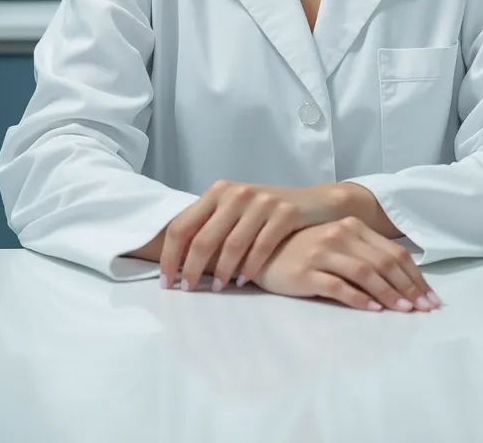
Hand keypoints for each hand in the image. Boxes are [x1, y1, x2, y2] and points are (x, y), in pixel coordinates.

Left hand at [159, 179, 347, 291]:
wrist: (316, 202)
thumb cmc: (268, 212)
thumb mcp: (236, 210)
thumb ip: (210, 224)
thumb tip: (175, 259)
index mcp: (218, 191)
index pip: (182, 225)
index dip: (170, 255)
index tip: (166, 282)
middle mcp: (237, 193)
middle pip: (203, 238)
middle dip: (191, 269)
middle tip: (187, 290)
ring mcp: (262, 202)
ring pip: (232, 245)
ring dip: (220, 272)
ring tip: (216, 289)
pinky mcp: (285, 212)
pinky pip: (261, 247)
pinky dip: (249, 268)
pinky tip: (243, 281)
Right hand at [252, 216, 441, 313]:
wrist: (260, 250)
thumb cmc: (303, 250)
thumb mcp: (337, 244)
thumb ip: (364, 254)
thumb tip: (402, 281)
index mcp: (352, 226)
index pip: (393, 252)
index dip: (415, 277)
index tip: (430, 297)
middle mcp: (340, 234)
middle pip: (384, 263)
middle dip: (409, 288)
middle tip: (425, 309)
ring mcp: (323, 251)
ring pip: (366, 274)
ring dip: (389, 294)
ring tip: (404, 311)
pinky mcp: (307, 271)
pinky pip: (339, 286)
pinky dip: (360, 299)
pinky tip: (373, 310)